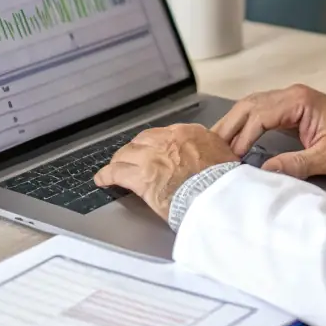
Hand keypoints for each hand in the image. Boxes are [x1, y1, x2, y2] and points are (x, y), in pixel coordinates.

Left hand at [93, 124, 238, 221]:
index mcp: (186, 133)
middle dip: (136, 149)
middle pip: (142, 141)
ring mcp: (150, 157)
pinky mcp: (140, 176)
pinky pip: (116, 172)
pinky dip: (106, 175)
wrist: (214, 192)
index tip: (155, 150)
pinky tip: (102, 179)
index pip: (164, 134)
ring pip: (127, 154)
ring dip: (120, 161)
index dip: (156, 144)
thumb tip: (217, 156)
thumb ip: (213, 150)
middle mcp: (165, 140)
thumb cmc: (222, 179)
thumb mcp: (223, 154)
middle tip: (132, 158)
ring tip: (115, 167)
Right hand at [213, 84, 325, 179]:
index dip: (243, 136)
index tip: (233, 156)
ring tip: (217, 145)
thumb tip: (266, 172)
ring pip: (250, 105)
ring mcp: (289, 99)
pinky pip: (258, 111)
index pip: (260, 114)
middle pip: (249, 105)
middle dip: (228, 127)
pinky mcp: (288, 108)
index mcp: (300, 101)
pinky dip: (243, 123)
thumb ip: (296, 164)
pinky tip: (234, 138)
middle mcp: (291, 95)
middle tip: (212, 149)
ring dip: (233, 124)